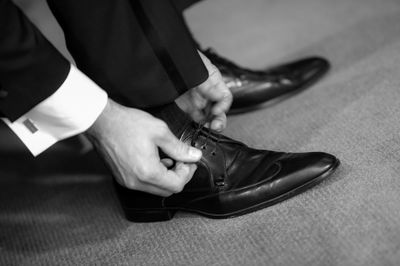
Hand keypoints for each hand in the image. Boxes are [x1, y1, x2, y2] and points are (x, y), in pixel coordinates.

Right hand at [85, 99, 201, 196]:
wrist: (102, 122)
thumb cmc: (127, 124)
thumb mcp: (160, 132)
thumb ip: (179, 147)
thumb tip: (194, 156)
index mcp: (147, 172)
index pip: (177, 185)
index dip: (188, 173)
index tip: (189, 161)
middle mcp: (136, 182)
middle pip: (167, 190)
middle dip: (178, 176)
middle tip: (181, 159)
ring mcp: (127, 182)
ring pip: (156, 189)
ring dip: (166, 176)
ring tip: (167, 156)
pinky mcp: (122, 178)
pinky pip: (144, 184)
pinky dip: (154, 175)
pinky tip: (154, 159)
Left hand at [175, 51, 232, 131]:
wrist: (163, 60)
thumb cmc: (180, 58)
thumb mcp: (197, 70)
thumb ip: (207, 84)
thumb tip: (220, 98)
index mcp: (214, 81)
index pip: (225, 97)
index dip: (223, 106)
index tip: (215, 111)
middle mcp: (208, 92)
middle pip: (220, 110)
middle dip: (219, 119)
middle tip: (215, 126)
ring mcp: (198, 100)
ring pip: (209, 116)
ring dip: (210, 124)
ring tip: (207, 130)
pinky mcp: (187, 107)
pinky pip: (196, 119)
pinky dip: (199, 126)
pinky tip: (197, 129)